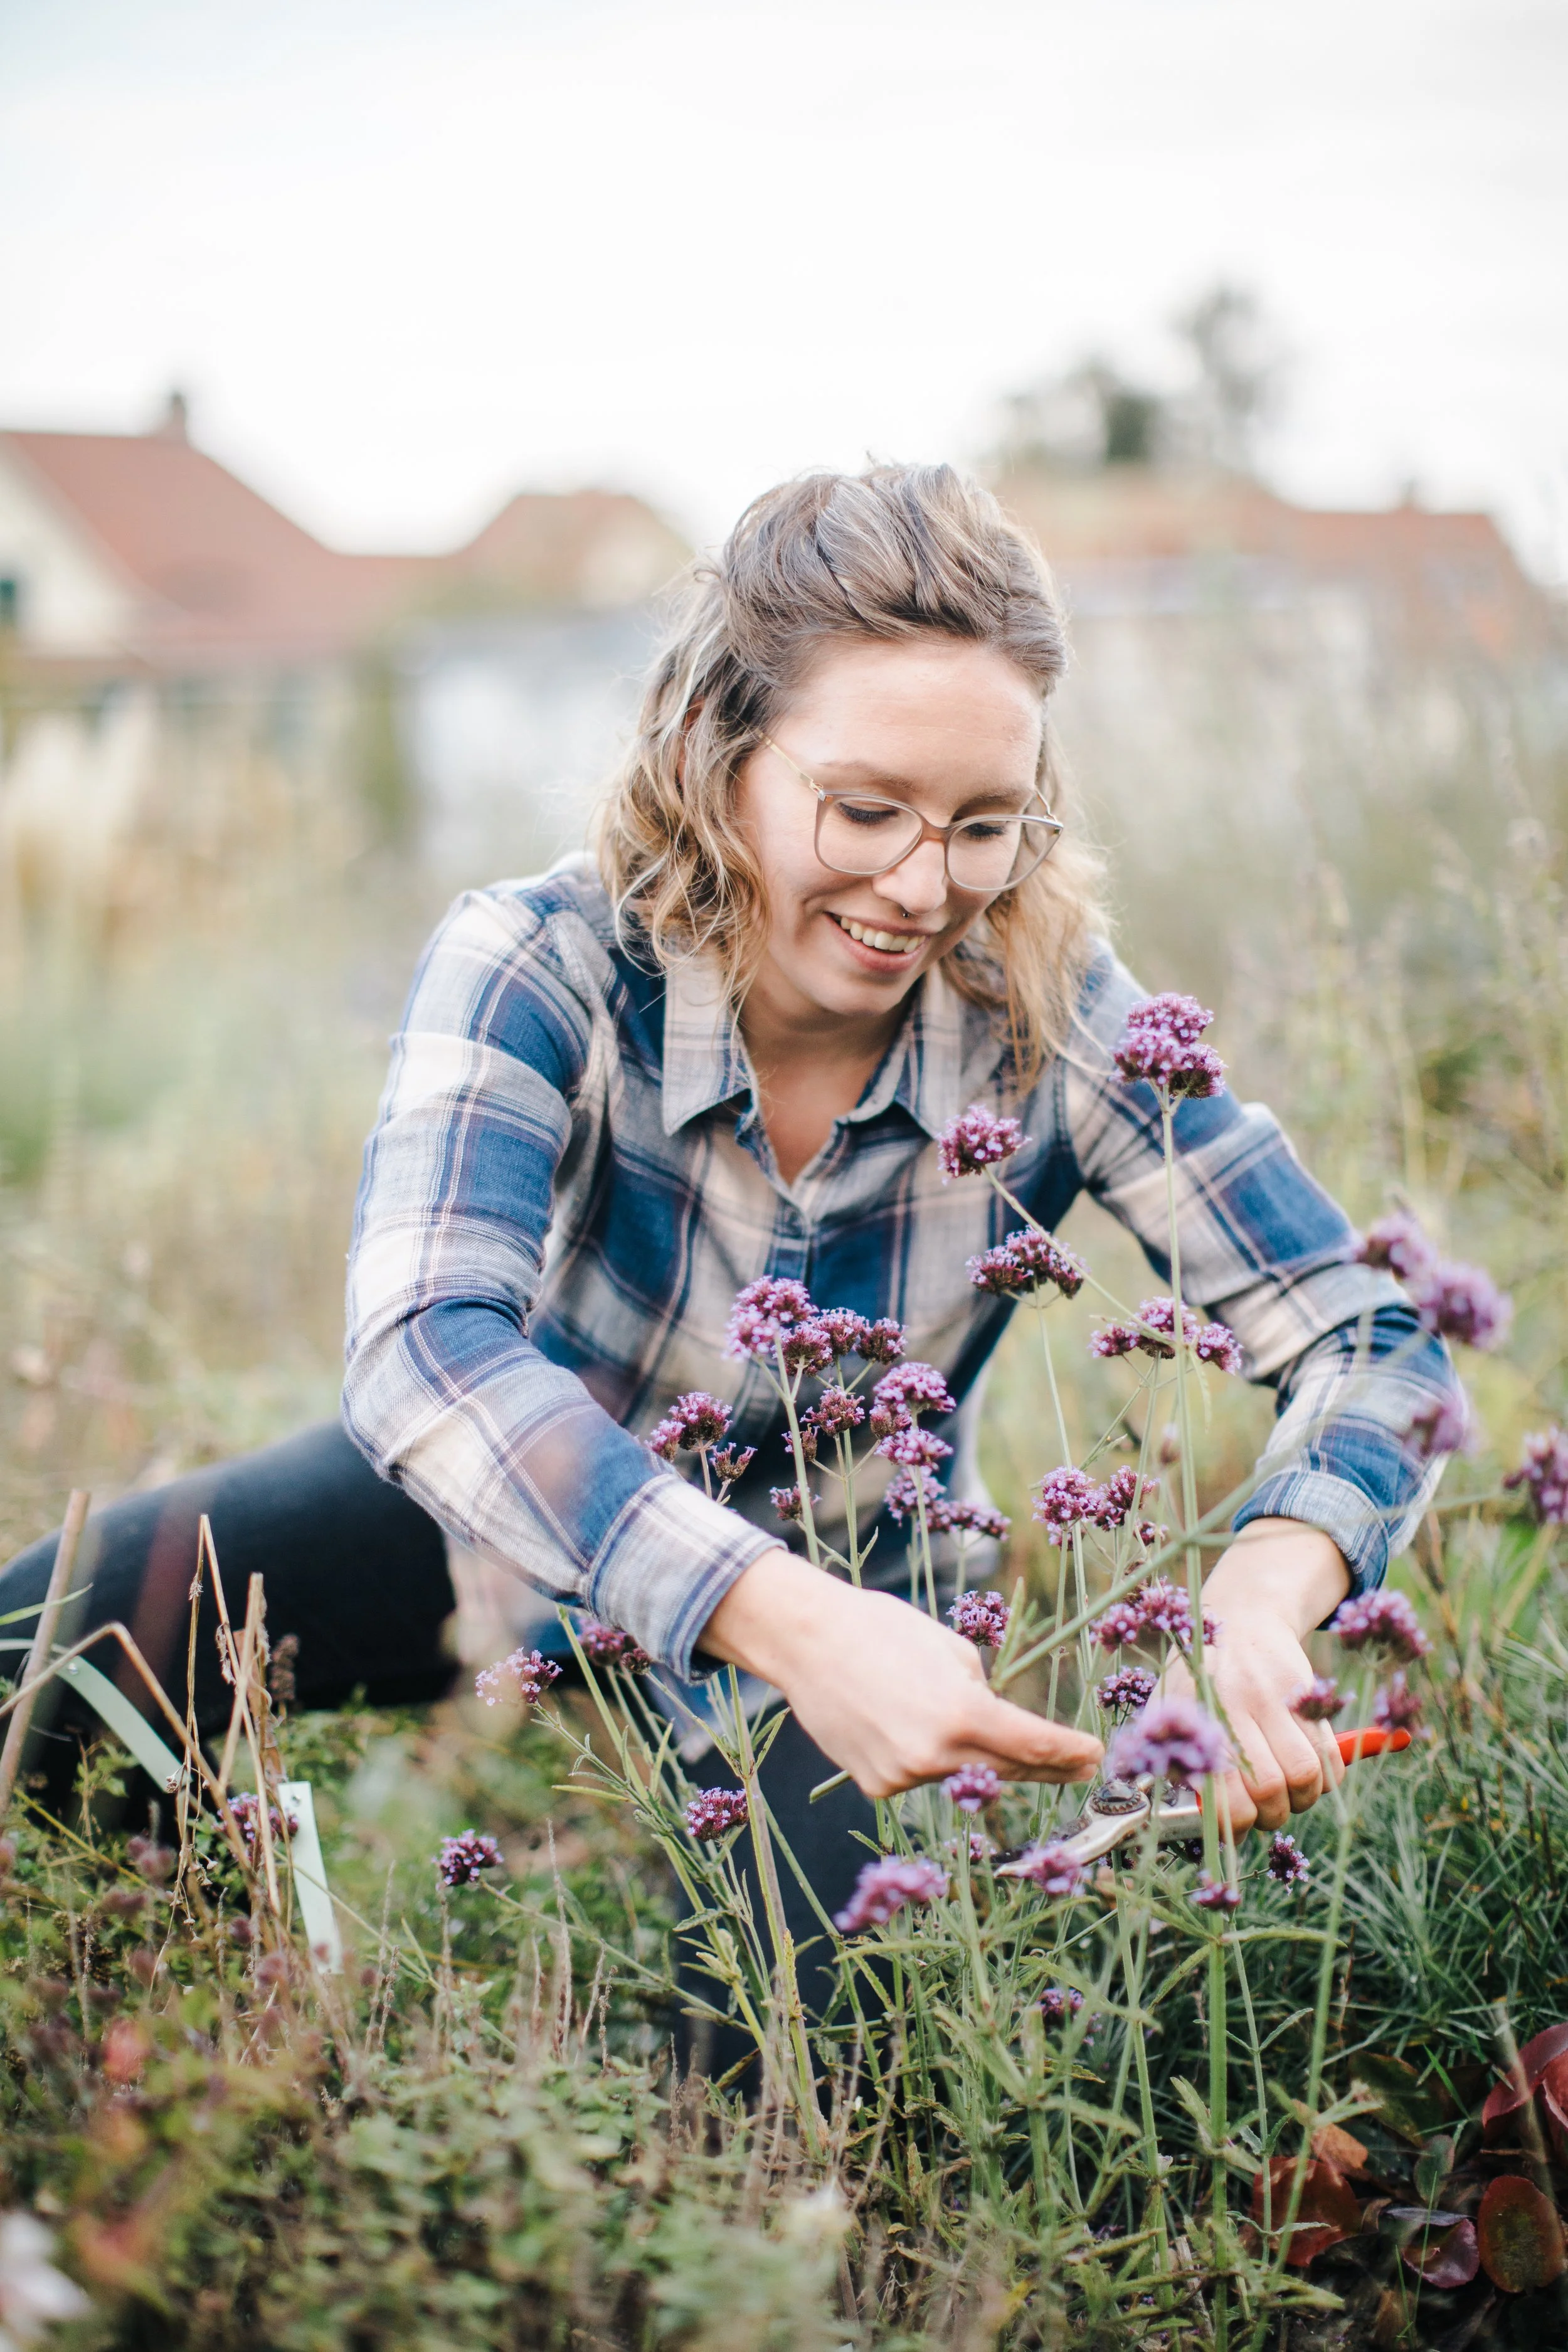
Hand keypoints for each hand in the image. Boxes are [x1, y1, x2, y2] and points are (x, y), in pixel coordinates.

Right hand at [701, 1549, 1102, 1800]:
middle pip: (1008, 1770)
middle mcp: (935, 1756)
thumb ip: (984, 1697)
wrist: (806, 1640)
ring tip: (937, 1705)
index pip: (1034, 1745)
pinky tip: (902, 1721)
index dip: (1070, 1753)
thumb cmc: (882, 1629)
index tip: (1095, 1755)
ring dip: (972, 1753)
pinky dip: (927, 1756)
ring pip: (961, 1773)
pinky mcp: (877, 1786)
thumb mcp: (952, 1651)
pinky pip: (921, 1775)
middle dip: (1046, 1767)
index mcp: (962, 1714)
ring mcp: (903, 1777)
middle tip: (1077, 1767)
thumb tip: (1003, 1729)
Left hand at [1163, 1519, 1350, 1834]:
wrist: (1241, 1616)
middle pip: (1271, 1788)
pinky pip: (1330, 1754)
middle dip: (1270, 1814)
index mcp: (1198, 1717)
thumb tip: (1156, 1808)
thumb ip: (1163, 1755)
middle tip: (1263, 1810)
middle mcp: (1237, 1706)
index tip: (1235, 1828)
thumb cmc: (1197, 1674)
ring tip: (1287, 1793)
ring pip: (1306, 1774)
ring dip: (1301, 1798)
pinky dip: (1327, 1777)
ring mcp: (1276, 1698)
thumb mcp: (1167, 1706)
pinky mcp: (1308, 1693)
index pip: (1225, 1793)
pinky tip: (1308, 1774)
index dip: (1235, 1825)